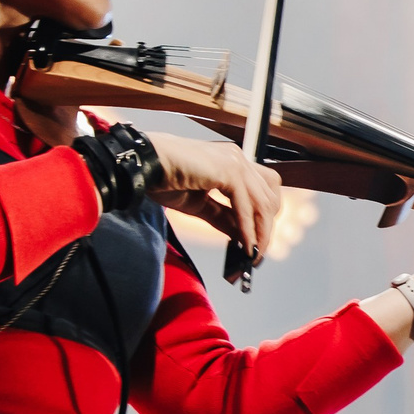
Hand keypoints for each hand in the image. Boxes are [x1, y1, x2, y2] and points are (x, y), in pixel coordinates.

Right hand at [146, 134, 284, 261]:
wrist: (144, 165)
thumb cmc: (163, 179)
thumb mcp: (199, 205)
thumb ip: (222, 218)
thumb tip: (242, 237)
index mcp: (231, 162)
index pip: (264, 189)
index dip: (264, 217)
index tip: (258, 241)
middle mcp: (237, 158)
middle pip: (270, 196)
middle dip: (266, 228)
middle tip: (257, 253)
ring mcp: (235, 162)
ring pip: (263, 202)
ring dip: (260, 233)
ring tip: (253, 254)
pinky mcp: (228, 170)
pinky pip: (246, 206)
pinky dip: (247, 230)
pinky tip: (245, 246)